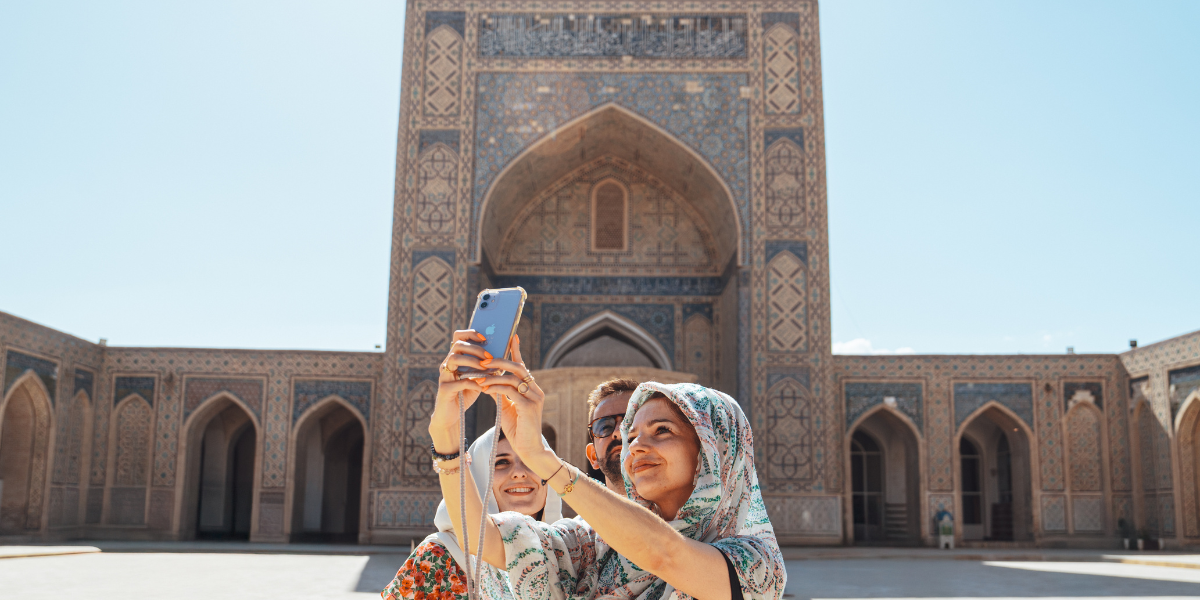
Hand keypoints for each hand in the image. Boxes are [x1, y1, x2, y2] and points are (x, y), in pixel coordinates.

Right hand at [428, 330, 489, 451]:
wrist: (451, 416)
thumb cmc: (465, 394)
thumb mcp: (477, 377)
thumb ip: (485, 367)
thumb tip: (503, 355)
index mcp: (455, 359)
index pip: (458, 337)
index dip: (471, 334)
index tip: (485, 338)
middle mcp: (447, 364)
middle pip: (457, 345)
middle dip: (475, 349)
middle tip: (489, 357)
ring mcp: (444, 376)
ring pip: (453, 359)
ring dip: (472, 362)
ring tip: (485, 369)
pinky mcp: (444, 389)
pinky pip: (457, 382)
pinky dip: (471, 382)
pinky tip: (481, 386)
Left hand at [477, 335, 554, 470]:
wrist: (529, 450)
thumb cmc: (518, 429)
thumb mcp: (506, 407)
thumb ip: (500, 392)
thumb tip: (487, 379)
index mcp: (531, 389)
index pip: (522, 366)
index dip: (516, 351)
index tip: (510, 336)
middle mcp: (535, 390)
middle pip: (518, 367)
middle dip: (500, 361)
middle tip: (483, 359)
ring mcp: (534, 398)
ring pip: (513, 378)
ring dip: (494, 375)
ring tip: (479, 375)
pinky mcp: (529, 407)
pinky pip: (510, 392)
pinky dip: (496, 388)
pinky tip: (485, 388)